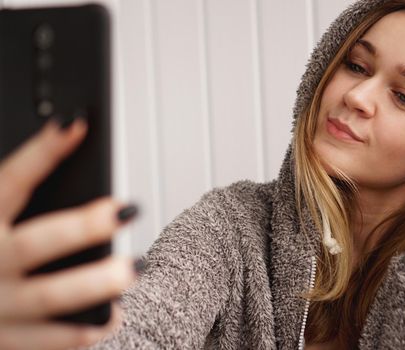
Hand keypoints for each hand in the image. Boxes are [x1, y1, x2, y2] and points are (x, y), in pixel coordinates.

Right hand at [0, 118, 137, 349]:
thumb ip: (11, 195)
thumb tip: (63, 141)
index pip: (9, 181)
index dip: (42, 152)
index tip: (77, 124)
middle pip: (36, 243)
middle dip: (83, 227)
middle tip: (127, 210)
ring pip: (49, 297)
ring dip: (96, 283)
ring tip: (136, 267)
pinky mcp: (4, 340)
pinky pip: (47, 340)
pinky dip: (82, 332)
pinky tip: (114, 316)